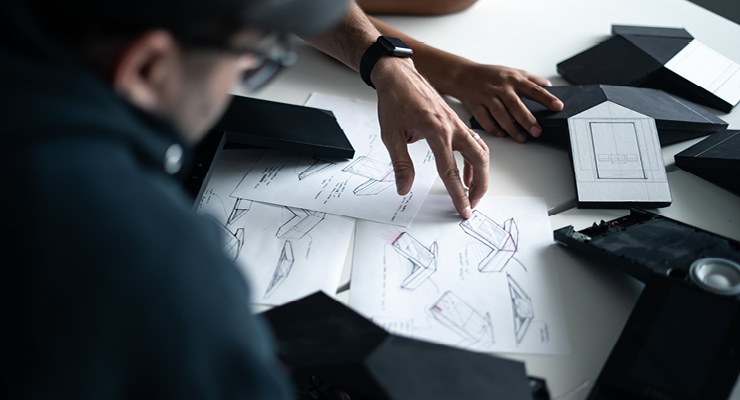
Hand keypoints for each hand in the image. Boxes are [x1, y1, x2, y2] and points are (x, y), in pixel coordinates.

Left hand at [371, 57, 488, 218]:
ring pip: (480, 151)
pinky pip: (472, 143)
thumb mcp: (391, 135)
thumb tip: (404, 188)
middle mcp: (452, 127)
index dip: (458, 194)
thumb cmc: (394, 101)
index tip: (463, 210)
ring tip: (473, 192)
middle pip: (478, 160)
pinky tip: (466, 172)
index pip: (451, 171)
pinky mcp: (455, 122)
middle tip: (473, 204)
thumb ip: (401, 164)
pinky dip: (473, 160)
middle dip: (480, 186)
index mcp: (436, 131)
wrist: (399, 75)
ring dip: (480, 173)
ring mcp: (456, 123)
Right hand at [448, 62, 562, 142]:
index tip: (558, 107)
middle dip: (527, 119)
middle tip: (538, 131)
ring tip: (522, 138)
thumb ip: (531, 79)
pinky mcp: (475, 105)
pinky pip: (484, 119)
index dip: (547, 98)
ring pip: (500, 114)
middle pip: (516, 104)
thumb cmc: (490, 75)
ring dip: (511, 127)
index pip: (533, 89)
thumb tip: (549, 87)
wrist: (463, 75)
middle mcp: (501, 88)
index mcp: (513, 79)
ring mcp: (487, 97)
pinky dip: (493, 128)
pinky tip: (501, 134)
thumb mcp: (512, 71)